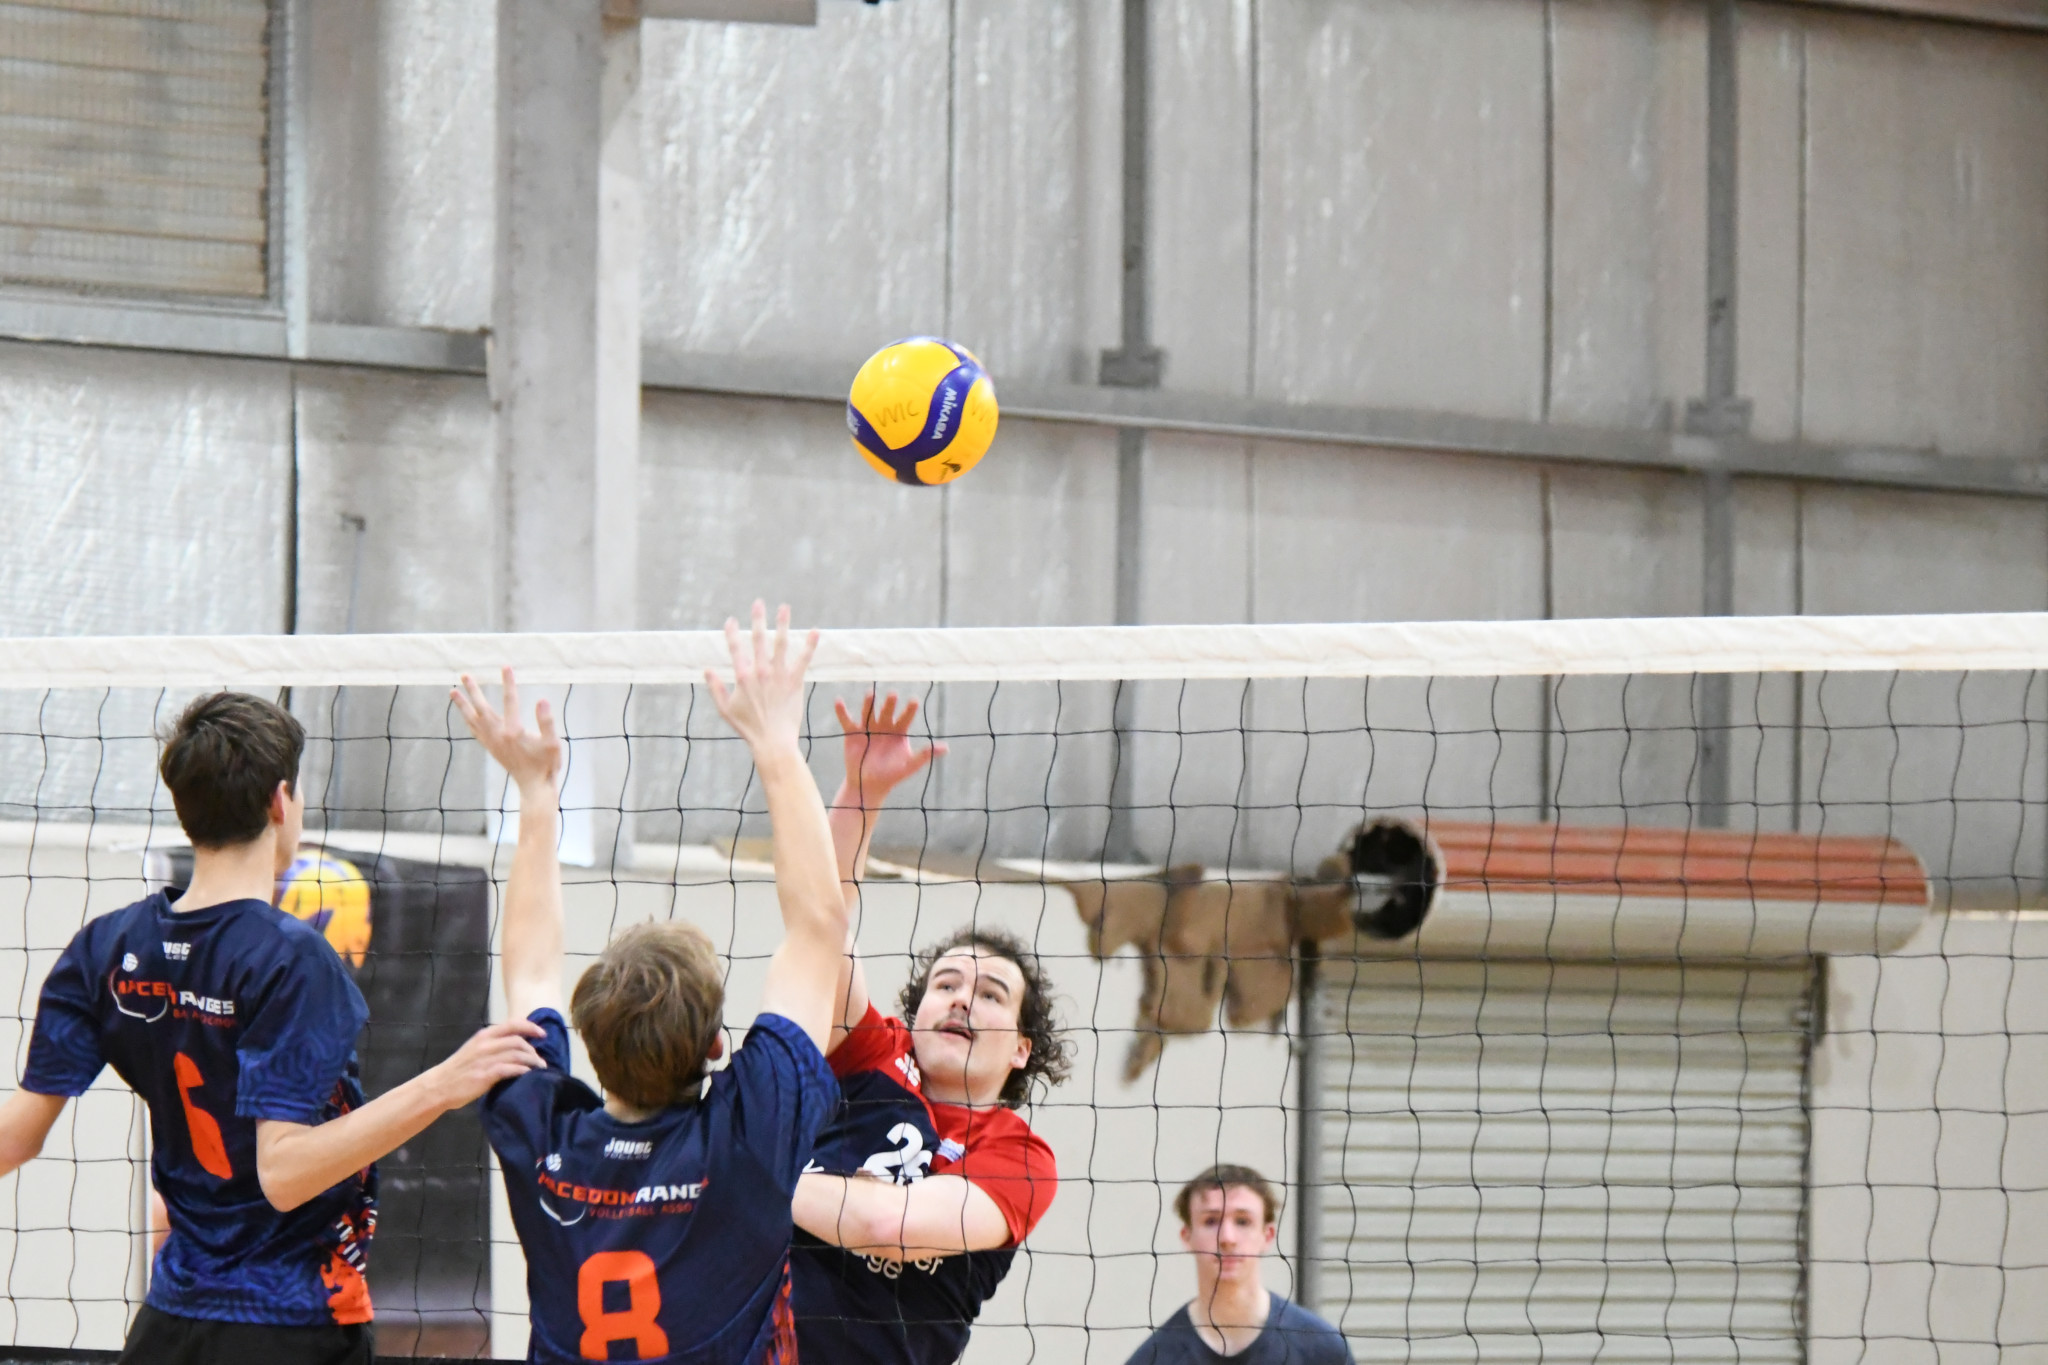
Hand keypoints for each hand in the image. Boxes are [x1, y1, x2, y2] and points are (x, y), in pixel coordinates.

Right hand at [429, 1019, 545, 1109]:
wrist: (439, 1086)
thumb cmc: (459, 1069)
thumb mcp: (475, 1048)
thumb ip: (493, 1044)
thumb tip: (518, 1044)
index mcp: (484, 1035)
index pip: (513, 1024)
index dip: (531, 1027)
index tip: (543, 1034)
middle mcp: (485, 1044)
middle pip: (518, 1040)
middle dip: (533, 1050)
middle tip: (540, 1060)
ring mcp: (485, 1059)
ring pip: (517, 1054)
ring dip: (532, 1061)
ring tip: (539, 1068)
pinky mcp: (485, 1075)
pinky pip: (510, 1069)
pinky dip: (522, 1070)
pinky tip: (527, 1074)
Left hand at [452, 667, 562, 795]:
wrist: (534, 787)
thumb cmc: (547, 765)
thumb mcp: (553, 743)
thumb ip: (547, 722)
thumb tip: (542, 700)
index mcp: (514, 732)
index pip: (511, 701)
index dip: (508, 683)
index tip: (506, 666)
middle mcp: (499, 736)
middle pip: (482, 708)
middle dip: (474, 690)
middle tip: (464, 675)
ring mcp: (492, 742)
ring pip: (473, 719)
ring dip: (463, 705)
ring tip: (452, 691)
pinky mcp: (491, 748)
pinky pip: (475, 730)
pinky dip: (467, 719)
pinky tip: (465, 713)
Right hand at [706, 601, 818, 759]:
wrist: (772, 740)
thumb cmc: (748, 728)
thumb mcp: (725, 709)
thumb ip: (715, 688)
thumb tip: (706, 670)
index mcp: (742, 677)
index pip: (735, 649)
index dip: (731, 633)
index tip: (730, 620)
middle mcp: (760, 672)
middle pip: (758, 639)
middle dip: (757, 619)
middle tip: (758, 602)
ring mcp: (778, 676)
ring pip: (780, 643)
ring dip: (782, 624)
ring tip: (784, 607)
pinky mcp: (794, 682)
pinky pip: (803, 659)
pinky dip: (810, 645)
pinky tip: (816, 632)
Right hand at [835, 692, 944, 809]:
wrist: (868, 785)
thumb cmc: (891, 775)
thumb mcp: (909, 766)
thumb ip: (925, 755)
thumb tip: (946, 748)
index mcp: (899, 731)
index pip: (906, 717)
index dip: (909, 710)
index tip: (914, 701)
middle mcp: (884, 725)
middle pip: (888, 711)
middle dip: (890, 704)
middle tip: (893, 695)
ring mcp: (868, 727)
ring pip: (869, 712)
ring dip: (869, 703)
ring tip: (870, 694)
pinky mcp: (852, 732)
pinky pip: (847, 720)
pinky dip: (842, 711)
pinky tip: (838, 701)